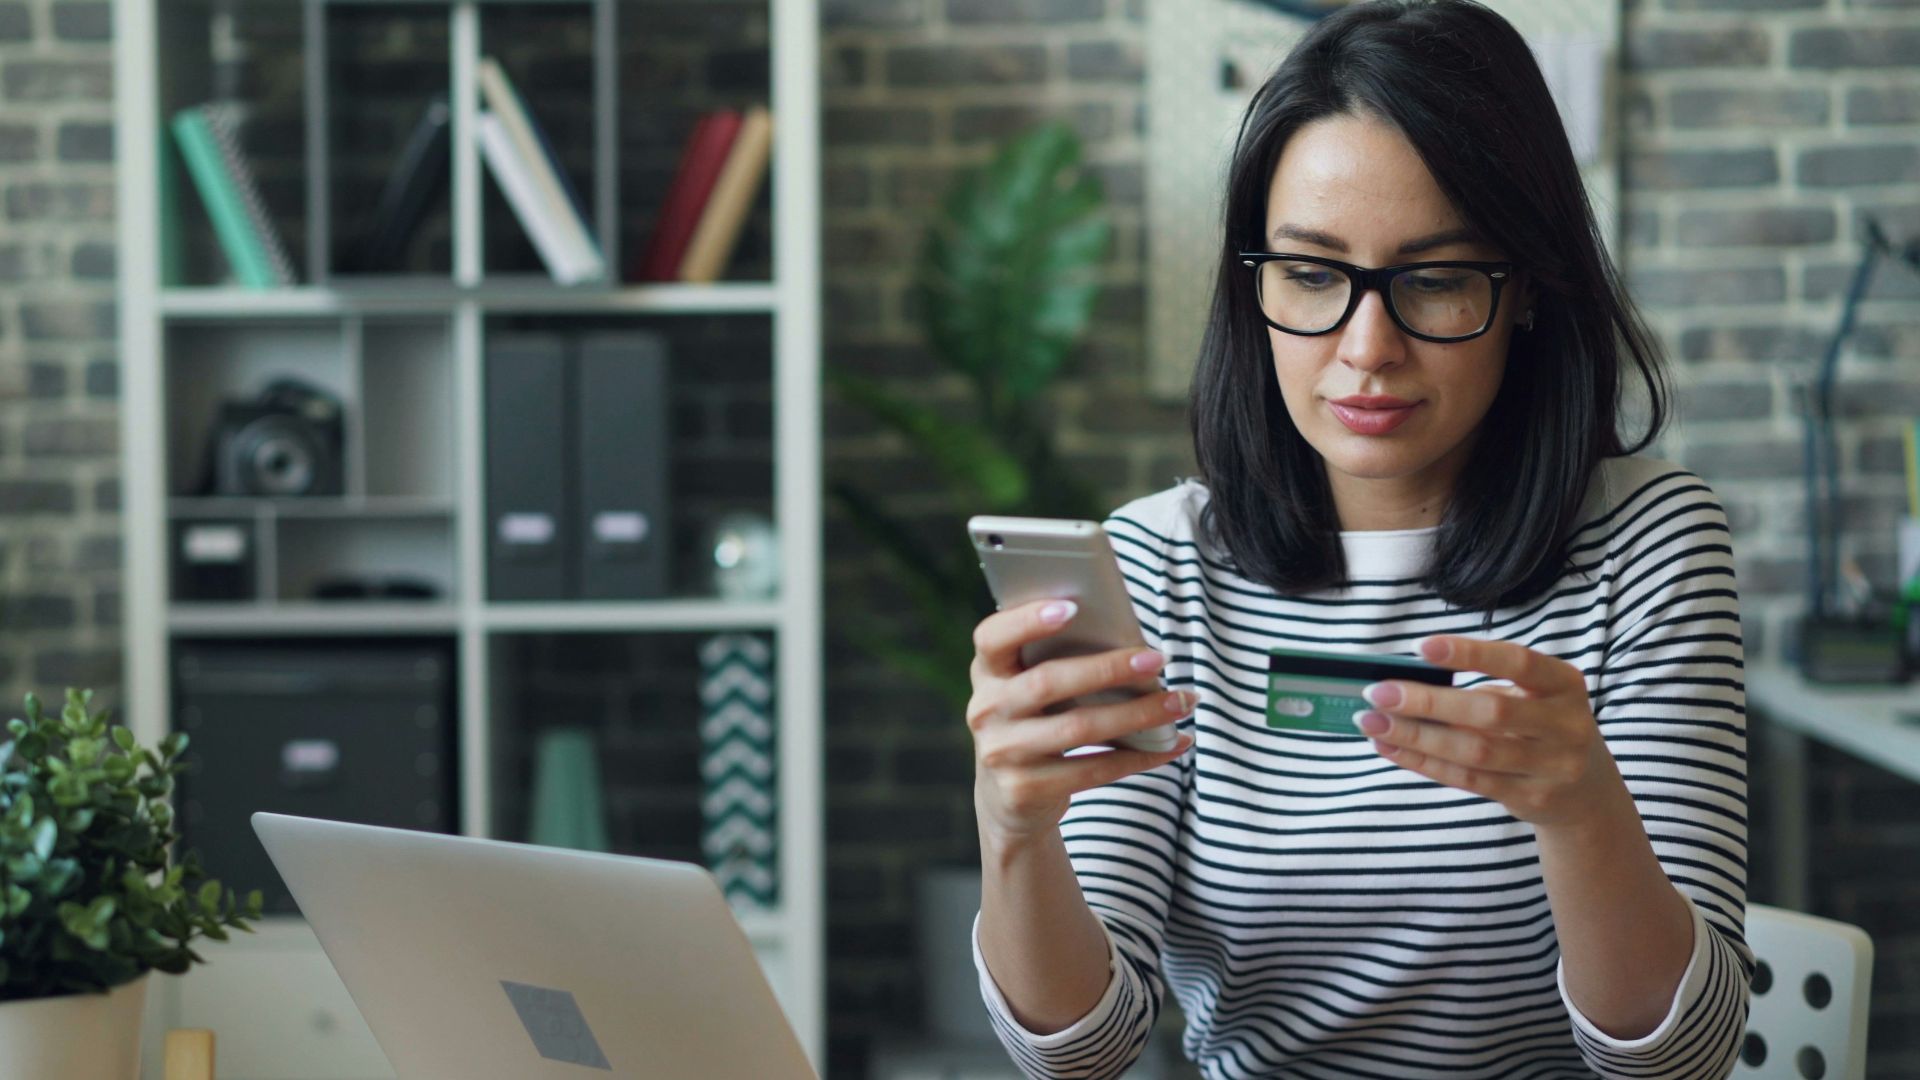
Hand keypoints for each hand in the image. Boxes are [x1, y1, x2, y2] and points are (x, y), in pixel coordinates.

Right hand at [967, 598, 1194, 845]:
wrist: (1007, 798)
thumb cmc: (1035, 723)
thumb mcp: (1029, 690)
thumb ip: (1057, 663)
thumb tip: (1132, 646)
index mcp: (987, 672)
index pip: (992, 637)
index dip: (1027, 620)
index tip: (1073, 607)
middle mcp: (986, 710)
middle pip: (1048, 682)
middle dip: (1108, 669)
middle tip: (1158, 660)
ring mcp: (1001, 753)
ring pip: (1078, 728)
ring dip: (1138, 714)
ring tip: (1180, 702)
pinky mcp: (1024, 790)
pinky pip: (1093, 770)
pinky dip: (1140, 756)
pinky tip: (1172, 743)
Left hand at [1352, 635, 1621, 827]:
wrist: (1586, 793)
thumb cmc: (1541, 727)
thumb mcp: (1532, 697)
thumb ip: (1485, 687)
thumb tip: (1407, 682)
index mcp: (1564, 684)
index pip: (1518, 662)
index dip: (1470, 654)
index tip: (1420, 646)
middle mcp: (1565, 725)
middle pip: (1490, 712)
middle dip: (1428, 702)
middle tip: (1378, 692)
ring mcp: (1552, 767)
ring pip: (1474, 751)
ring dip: (1416, 736)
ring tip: (1372, 722)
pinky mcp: (1531, 798)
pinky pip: (1468, 780)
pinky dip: (1424, 762)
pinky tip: (1392, 746)